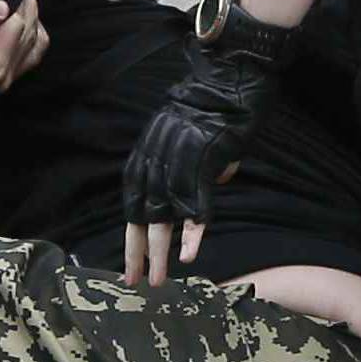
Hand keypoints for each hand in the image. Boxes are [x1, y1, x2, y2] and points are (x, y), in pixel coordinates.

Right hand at [0, 0, 47, 106]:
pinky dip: (28, 39)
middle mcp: (5, 77)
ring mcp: (5, 82)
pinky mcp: (2, 81)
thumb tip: (4, 5)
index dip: (17, 1)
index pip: (19, 24)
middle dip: (26, 11)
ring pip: (36, 46)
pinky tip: (16, 25)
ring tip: (14, 7)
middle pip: (31, 34)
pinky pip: (29, 57)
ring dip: (30, 24)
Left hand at [122, 50, 277, 287]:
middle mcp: (156, 159)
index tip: (130, 263)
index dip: (130, 235)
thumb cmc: (215, 108)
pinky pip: (196, 205)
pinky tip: (189, 257)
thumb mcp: (190, 139)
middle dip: (138, 252)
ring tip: (160, 279)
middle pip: (141, 214)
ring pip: (164, 216)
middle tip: (137, 281)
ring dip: (161, 251)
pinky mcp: (203, 163)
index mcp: (148, 153)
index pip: (133, 201)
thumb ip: (192, 169)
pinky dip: (192, 232)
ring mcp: (178, 162)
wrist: (230, 79)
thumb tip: (208, 190)